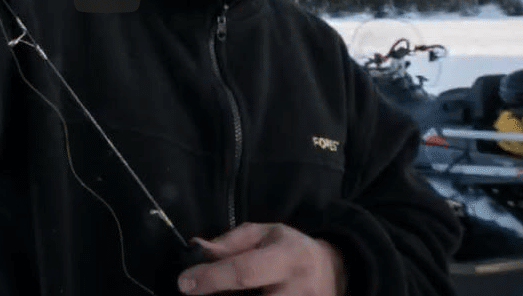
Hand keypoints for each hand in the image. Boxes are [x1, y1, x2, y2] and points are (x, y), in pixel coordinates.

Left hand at [178, 223, 346, 295]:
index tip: (185, 283)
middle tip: (200, 295)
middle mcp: (297, 290)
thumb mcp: (266, 234)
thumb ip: (230, 242)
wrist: (336, 272)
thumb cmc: (292, 249)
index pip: (245, 271)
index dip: (212, 278)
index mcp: (288, 258)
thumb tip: (197, 249)